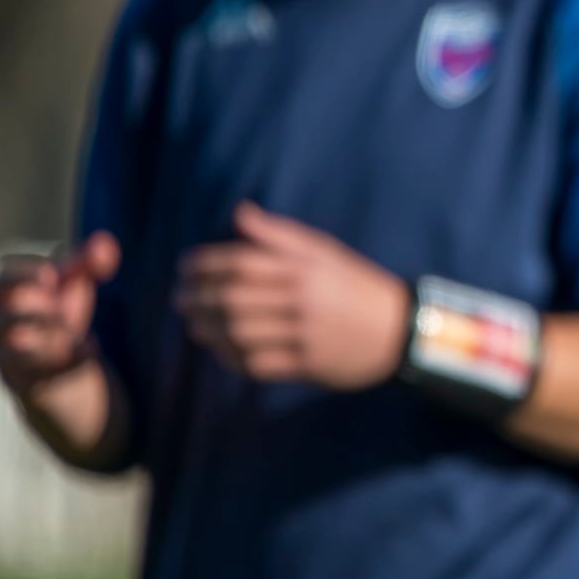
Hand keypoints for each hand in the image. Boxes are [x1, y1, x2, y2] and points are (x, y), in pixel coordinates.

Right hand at [0, 232, 119, 395]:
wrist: (59, 374)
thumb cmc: (59, 315)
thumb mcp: (74, 286)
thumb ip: (90, 262)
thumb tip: (106, 244)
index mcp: (6, 293)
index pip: (4, 277)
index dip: (28, 274)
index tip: (53, 277)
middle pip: (3, 308)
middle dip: (37, 306)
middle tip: (61, 308)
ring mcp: (9, 358)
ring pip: (18, 344)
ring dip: (51, 333)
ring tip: (72, 331)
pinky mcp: (28, 385)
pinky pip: (44, 375)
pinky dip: (71, 361)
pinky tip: (90, 348)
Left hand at [175, 201, 408, 388]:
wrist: (399, 329)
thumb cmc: (355, 284)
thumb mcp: (325, 251)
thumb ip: (280, 234)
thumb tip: (240, 213)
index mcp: (306, 267)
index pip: (243, 262)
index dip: (206, 263)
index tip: (185, 266)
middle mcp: (305, 298)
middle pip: (235, 299)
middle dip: (199, 298)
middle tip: (179, 299)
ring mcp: (306, 334)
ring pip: (241, 333)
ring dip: (208, 329)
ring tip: (193, 324)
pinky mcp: (309, 365)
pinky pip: (259, 363)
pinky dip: (232, 358)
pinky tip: (220, 350)